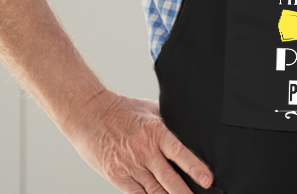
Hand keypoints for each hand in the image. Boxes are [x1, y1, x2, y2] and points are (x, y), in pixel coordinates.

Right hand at [64, 90, 213, 193]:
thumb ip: (167, 123)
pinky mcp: (116, 176)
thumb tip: (186, 130)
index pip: (179, 152)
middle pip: (168, 178)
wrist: (89, 114)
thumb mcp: (150, 109)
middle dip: (184, 192)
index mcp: (155, 132)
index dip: (194, 167)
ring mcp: (129, 165)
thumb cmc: (120, 110)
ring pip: (153, 190)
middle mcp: (144, 151)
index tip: (207, 180)